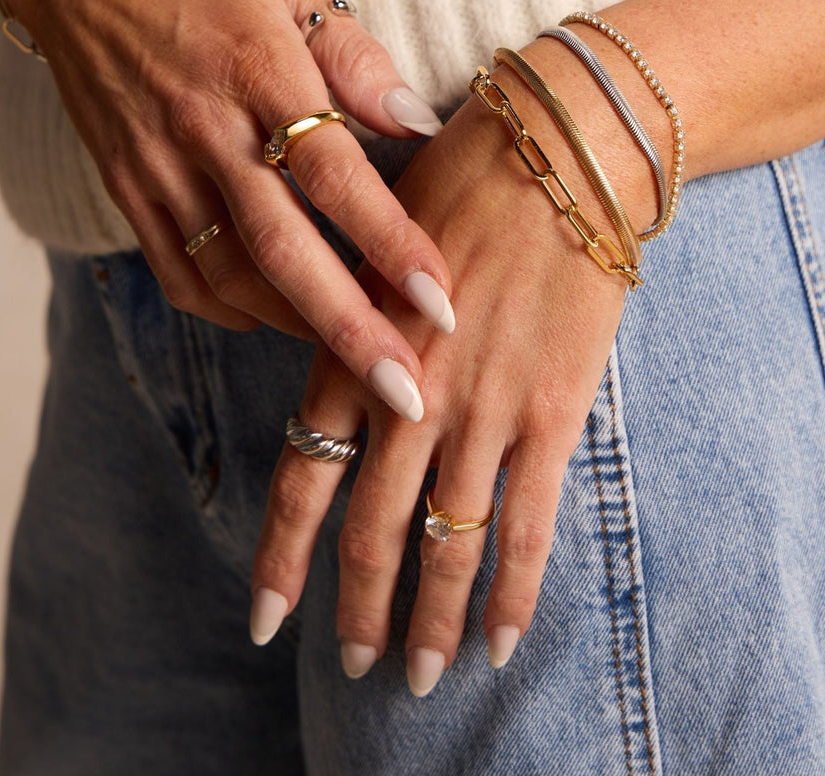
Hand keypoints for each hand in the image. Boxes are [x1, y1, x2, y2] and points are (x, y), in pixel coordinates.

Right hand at [2, 0, 454, 419]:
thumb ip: (355, 55)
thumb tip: (416, 121)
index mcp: (258, 69)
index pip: (335, 173)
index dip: (390, 241)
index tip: (440, 301)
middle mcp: (205, 130)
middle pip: (284, 250)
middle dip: (349, 329)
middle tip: (406, 394)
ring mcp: (158, 166)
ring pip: (231, 276)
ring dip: (298, 328)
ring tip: (355, 365)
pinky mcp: (127, 188)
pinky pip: (179, 271)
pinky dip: (230, 309)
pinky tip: (274, 319)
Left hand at [249, 60, 630, 692]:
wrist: (560, 148)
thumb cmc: (465, 176)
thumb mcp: (379, 241)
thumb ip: (355, 315)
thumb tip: (343, 375)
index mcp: (356, 348)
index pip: (305, 475)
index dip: (283, 555)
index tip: (265, 620)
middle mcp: (411, 393)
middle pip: (373, 528)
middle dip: (360, 606)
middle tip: (353, 664)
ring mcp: (483, 408)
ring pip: (447, 542)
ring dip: (431, 617)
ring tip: (422, 676)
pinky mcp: (551, 410)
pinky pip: (527, 523)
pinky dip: (512, 588)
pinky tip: (500, 639)